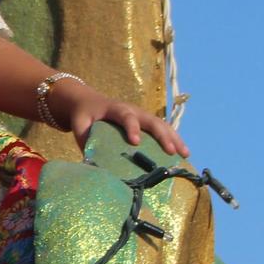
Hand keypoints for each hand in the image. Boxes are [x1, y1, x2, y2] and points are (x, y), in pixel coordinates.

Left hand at [48, 80, 189, 157]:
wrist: (89, 100)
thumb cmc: (84, 114)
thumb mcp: (79, 123)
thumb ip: (83, 139)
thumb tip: (89, 163)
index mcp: (116, 109)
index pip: (126, 117)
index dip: (132, 128)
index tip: (135, 142)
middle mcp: (133, 110)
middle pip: (151, 121)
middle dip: (162, 136)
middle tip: (171, 151)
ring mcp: (142, 115)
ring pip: (162, 124)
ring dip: (174, 138)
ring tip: (185, 154)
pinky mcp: (146, 121)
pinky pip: (163, 129)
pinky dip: (173, 139)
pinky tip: (183, 153)